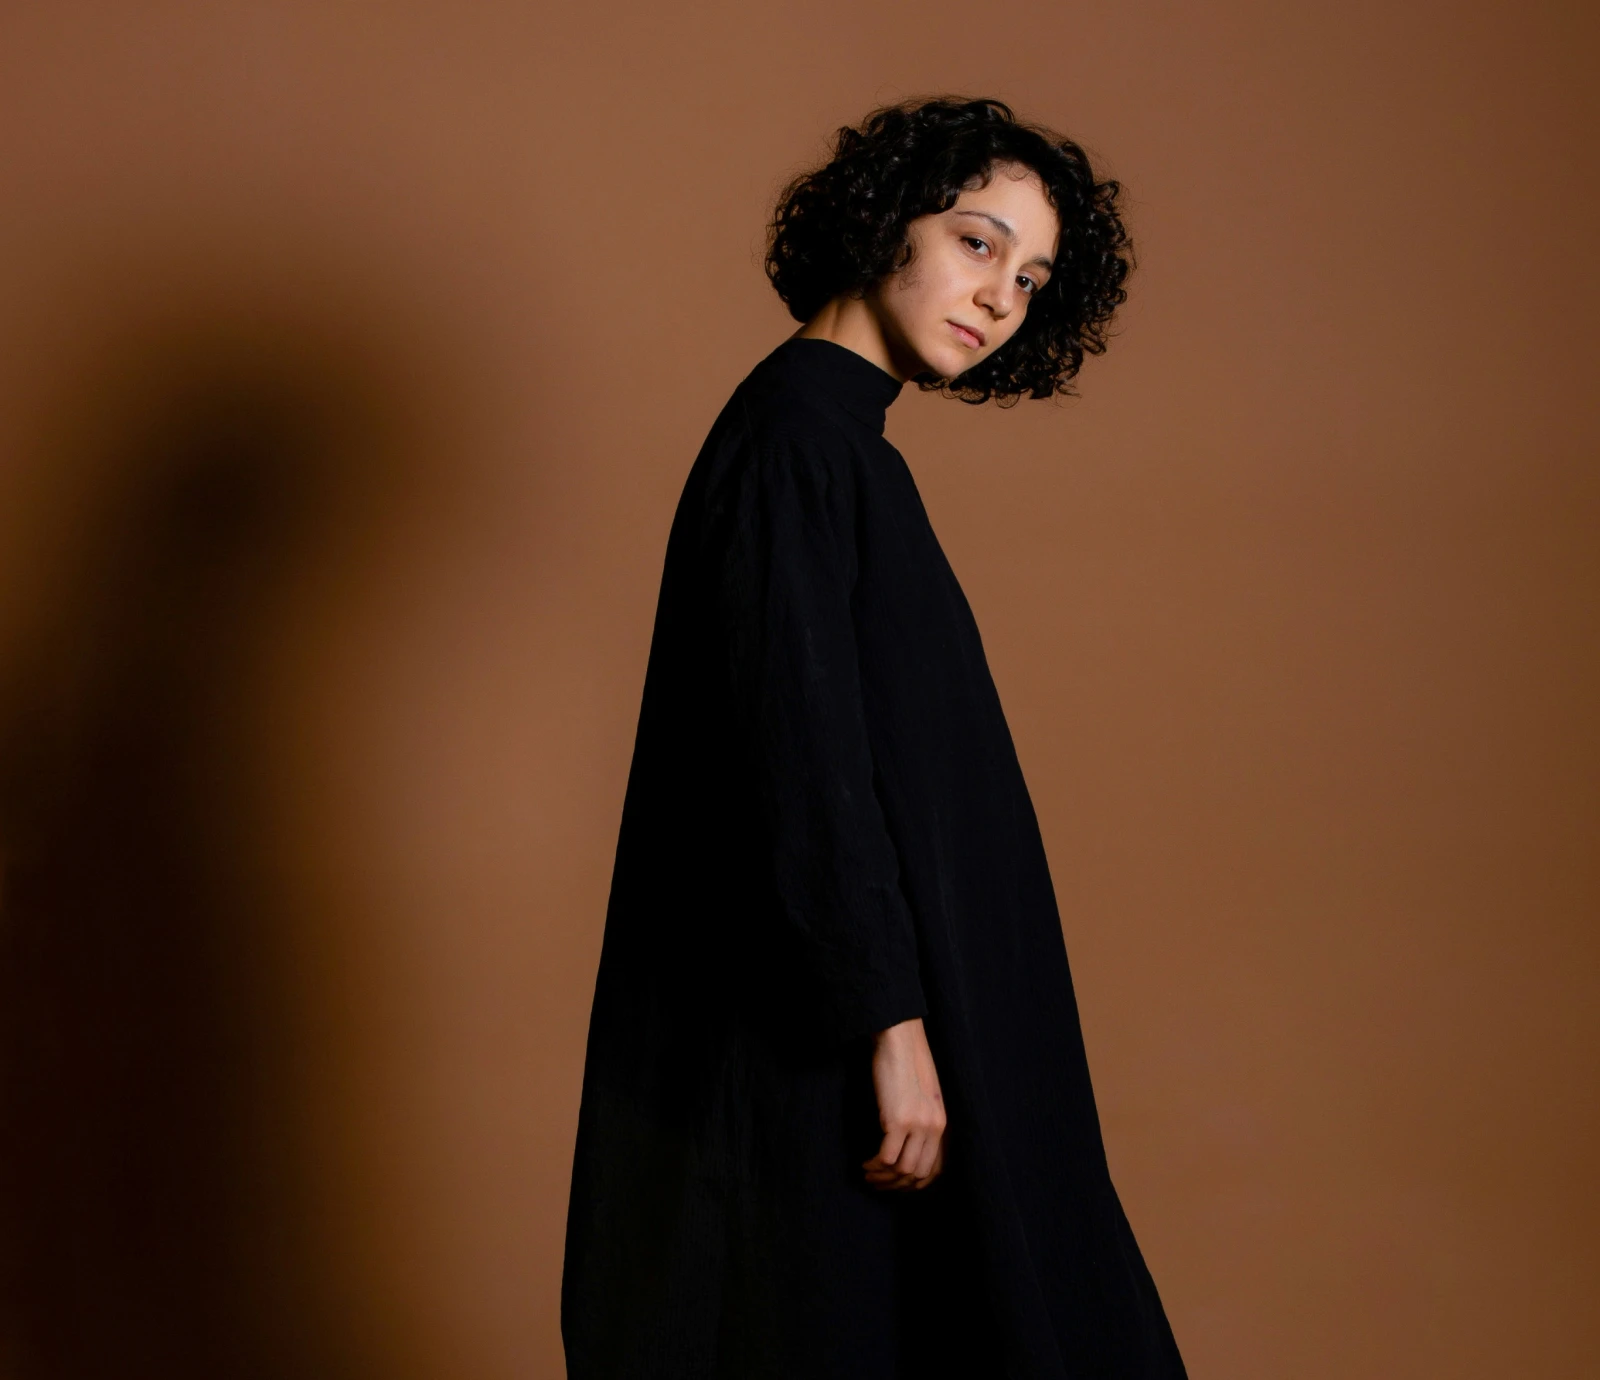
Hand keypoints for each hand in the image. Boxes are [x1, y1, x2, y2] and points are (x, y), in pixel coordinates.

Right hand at [862, 1017, 945, 1190]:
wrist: (899, 1040)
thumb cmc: (906, 1062)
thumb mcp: (923, 1094)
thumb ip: (922, 1117)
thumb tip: (908, 1141)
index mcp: (941, 1122)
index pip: (935, 1168)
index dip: (915, 1183)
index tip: (896, 1184)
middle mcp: (933, 1127)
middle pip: (918, 1173)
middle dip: (896, 1184)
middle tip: (877, 1183)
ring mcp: (917, 1125)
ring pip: (902, 1169)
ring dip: (882, 1177)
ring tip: (867, 1174)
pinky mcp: (897, 1121)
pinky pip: (887, 1157)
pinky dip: (874, 1165)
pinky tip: (864, 1163)